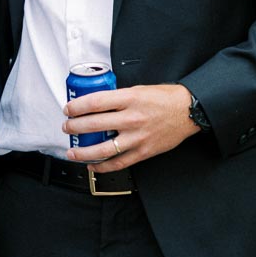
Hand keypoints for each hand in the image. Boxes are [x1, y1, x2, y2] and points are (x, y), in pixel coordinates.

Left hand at [64, 82, 197, 170]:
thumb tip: (96, 103)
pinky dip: (103, 166)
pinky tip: (93, 165)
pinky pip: (119, 163)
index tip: (68, 109)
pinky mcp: (143, 152)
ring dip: (83, 152)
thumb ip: (118, 97)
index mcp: (129, 98)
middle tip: (67, 127)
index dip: (77, 106)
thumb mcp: (139, 89)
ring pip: (103, 149)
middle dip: (75, 127)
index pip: (95, 102)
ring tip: (72, 152)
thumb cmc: (164, 98)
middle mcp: (132, 118)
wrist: (188, 111)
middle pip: (94, 125)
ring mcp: (137, 137)